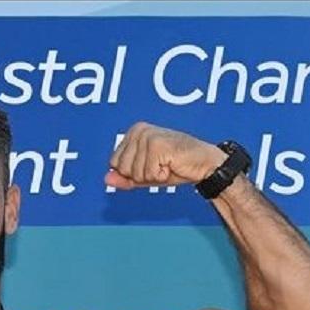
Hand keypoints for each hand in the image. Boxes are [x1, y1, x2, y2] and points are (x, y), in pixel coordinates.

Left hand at [105, 122, 226, 189]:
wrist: (203, 164)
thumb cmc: (176, 167)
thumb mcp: (146, 175)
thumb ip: (125, 177)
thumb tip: (106, 178)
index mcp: (134, 132)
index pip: (114, 163)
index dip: (133, 173)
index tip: (152, 164)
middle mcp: (139, 130)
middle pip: (122, 168)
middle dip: (142, 175)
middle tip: (161, 165)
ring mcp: (147, 136)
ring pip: (134, 173)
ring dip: (153, 176)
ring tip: (167, 164)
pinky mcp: (157, 145)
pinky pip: (148, 174)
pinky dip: (161, 176)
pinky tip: (172, 164)